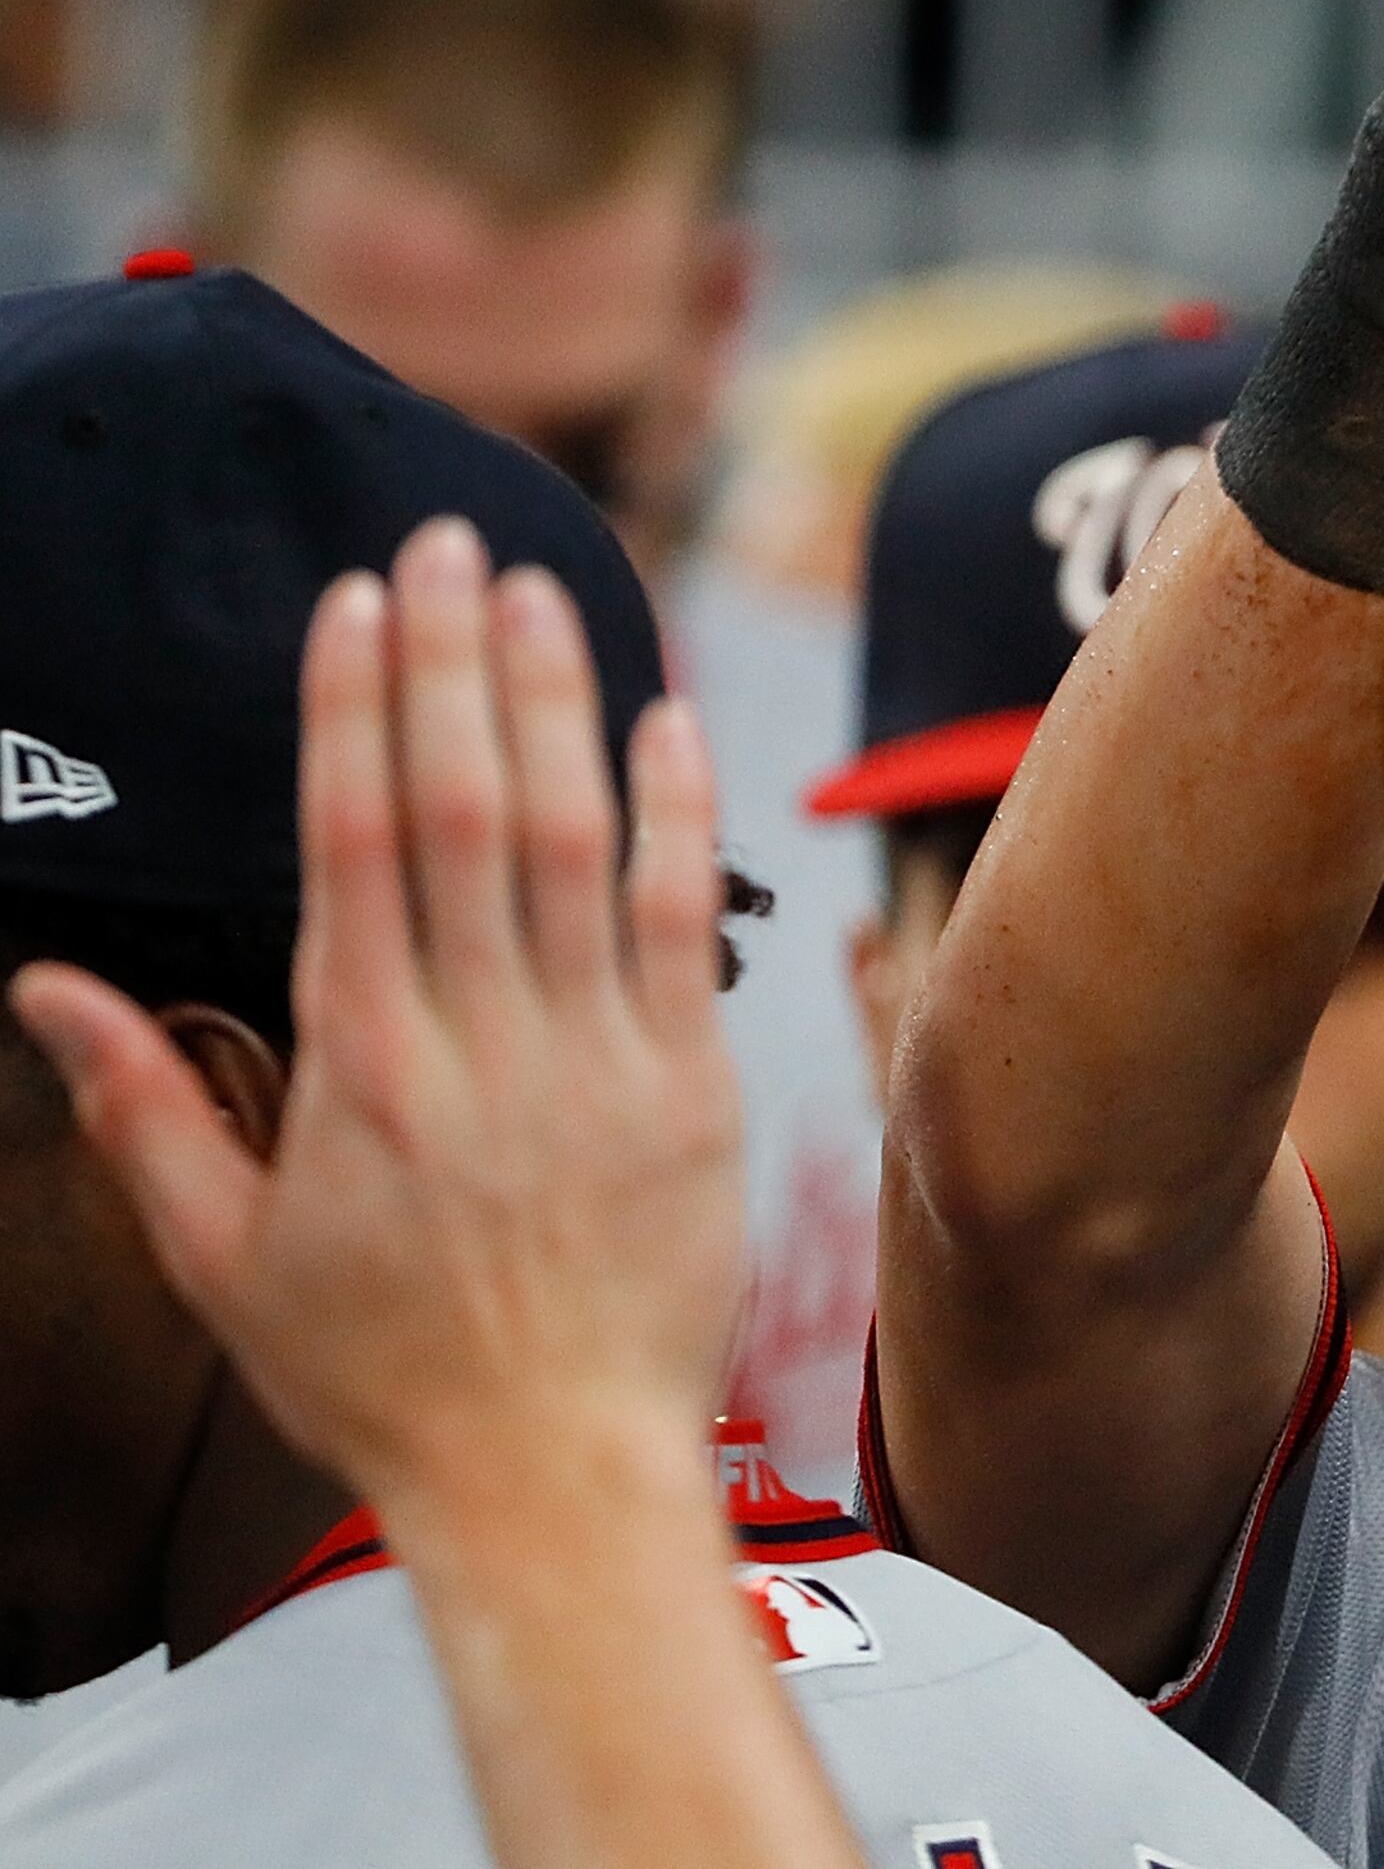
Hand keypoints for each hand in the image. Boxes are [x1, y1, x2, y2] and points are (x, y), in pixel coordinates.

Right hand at [4, 518, 741, 1511]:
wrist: (550, 1468)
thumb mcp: (221, 1253)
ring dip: (560, 704)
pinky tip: (665, 719)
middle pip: (463, 805)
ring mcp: (596, 1051)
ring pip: (574, 839)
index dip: (357, 707)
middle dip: (455, 662)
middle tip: (451, 541)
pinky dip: (677, 812)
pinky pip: (684, 917)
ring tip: (543, 590)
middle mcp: (480, 1036)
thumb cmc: (382, 1371)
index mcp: (361, 1063)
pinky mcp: (692, 1082)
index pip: (351, 840)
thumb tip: (46, 985)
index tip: (361, 605)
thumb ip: (140, 1104)